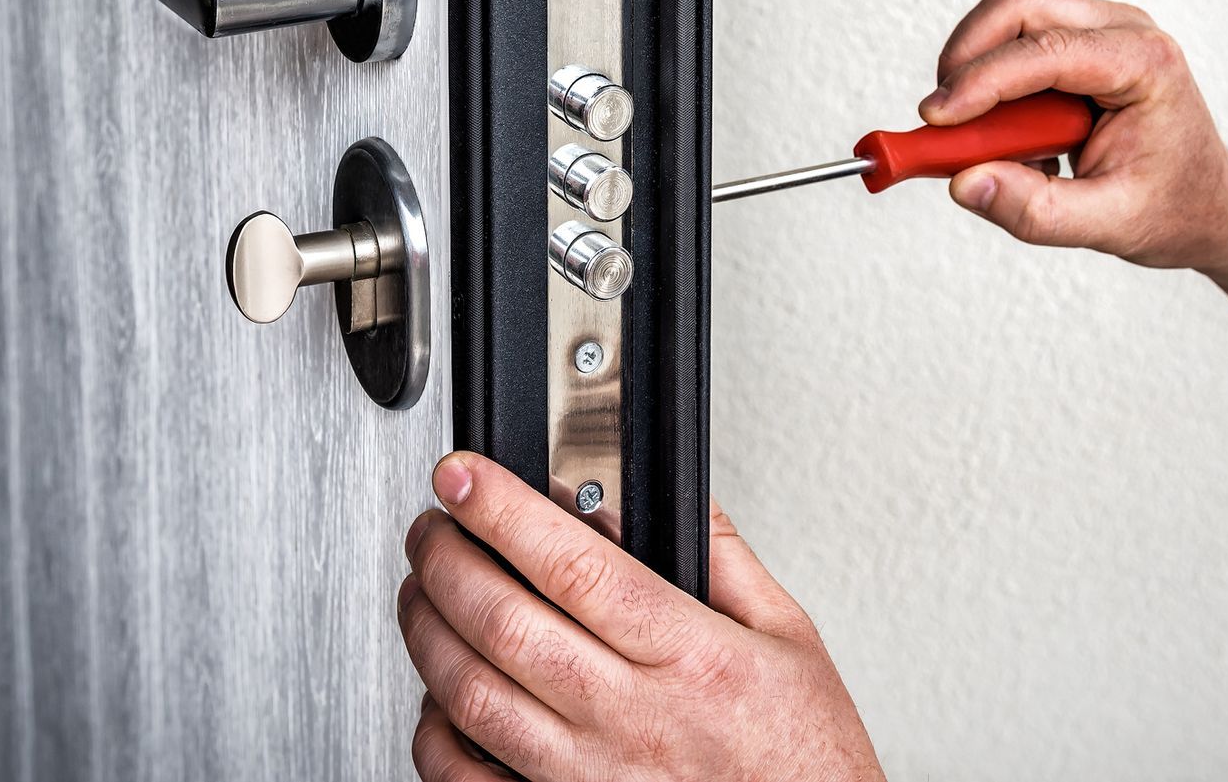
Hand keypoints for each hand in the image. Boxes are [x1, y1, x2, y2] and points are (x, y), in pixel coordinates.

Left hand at [397, 452, 882, 781]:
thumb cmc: (805, 760)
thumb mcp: (790, 637)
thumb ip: (723, 557)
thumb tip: (659, 494)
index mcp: (690, 656)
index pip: (573, 563)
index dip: (502, 509)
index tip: (463, 476)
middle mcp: (633, 719)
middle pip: (504, 622)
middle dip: (447, 559)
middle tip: (431, 524)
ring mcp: (589, 778)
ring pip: (473, 696)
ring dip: (428, 632)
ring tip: (422, 590)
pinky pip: (468, 779)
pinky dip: (434, 732)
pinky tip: (437, 694)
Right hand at [921, 0, 1227, 270]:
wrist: (1209, 204)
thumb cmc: (1175, 207)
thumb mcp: (1110, 224)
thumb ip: (1035, 210)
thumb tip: (965, 183)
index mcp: (1145, 64)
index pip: (1046, 51)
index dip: (981, 81)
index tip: (935, 118)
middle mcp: (1124, 30)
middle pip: (1020, 5)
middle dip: (966, 55)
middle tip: (940, 116)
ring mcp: (1101, 30)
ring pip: (1011, 13)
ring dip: (975, 65)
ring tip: (980, 134)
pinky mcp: (1078, 44)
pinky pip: (1014, 40)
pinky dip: (990, 79)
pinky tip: (1010, 134)